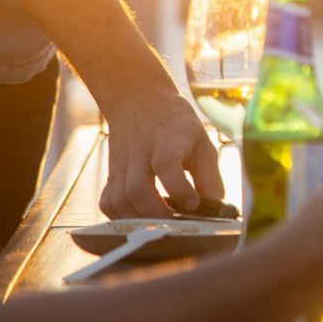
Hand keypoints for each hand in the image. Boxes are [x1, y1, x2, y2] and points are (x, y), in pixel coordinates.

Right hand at [99, 91, 224, 218]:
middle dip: (157, 212)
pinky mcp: (111, 173)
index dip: (179, 189)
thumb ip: (209, 176)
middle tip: (176, 220)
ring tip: (162, 221)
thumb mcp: (201, 142)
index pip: (166, 164)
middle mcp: (140, 151)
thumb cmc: (177, 125)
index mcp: (167, 139)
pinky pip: (107, 202)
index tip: (193, 204)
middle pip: (138, 187)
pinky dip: (122, 216)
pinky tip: (141, 217)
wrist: (138, 100)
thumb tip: (216, 207)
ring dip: (141, 218)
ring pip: (120, 198)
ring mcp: (122, 163)